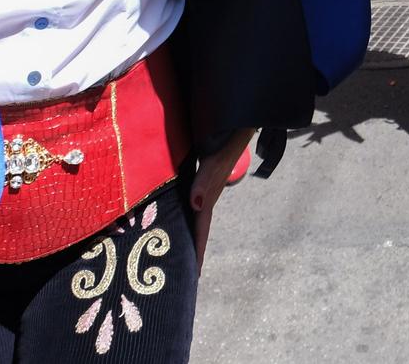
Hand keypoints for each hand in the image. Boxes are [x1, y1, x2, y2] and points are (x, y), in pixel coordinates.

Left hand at [188, 128, 255, 266]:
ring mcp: (202, 192)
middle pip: (198, 231)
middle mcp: (204, 200)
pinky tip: (178, 218)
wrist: (230, 132)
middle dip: (194, 252)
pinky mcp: (198, 184)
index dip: (198, 253)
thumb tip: (197, 205)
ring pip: (194, 220)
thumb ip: (203, 183)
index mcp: (207, 201)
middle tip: (185, 274)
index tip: (195, 276)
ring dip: (189, 235)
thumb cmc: (221, 148)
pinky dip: (185, 218)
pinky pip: (190, 207)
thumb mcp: (211, 165)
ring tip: (180, 252)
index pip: (201, 232)